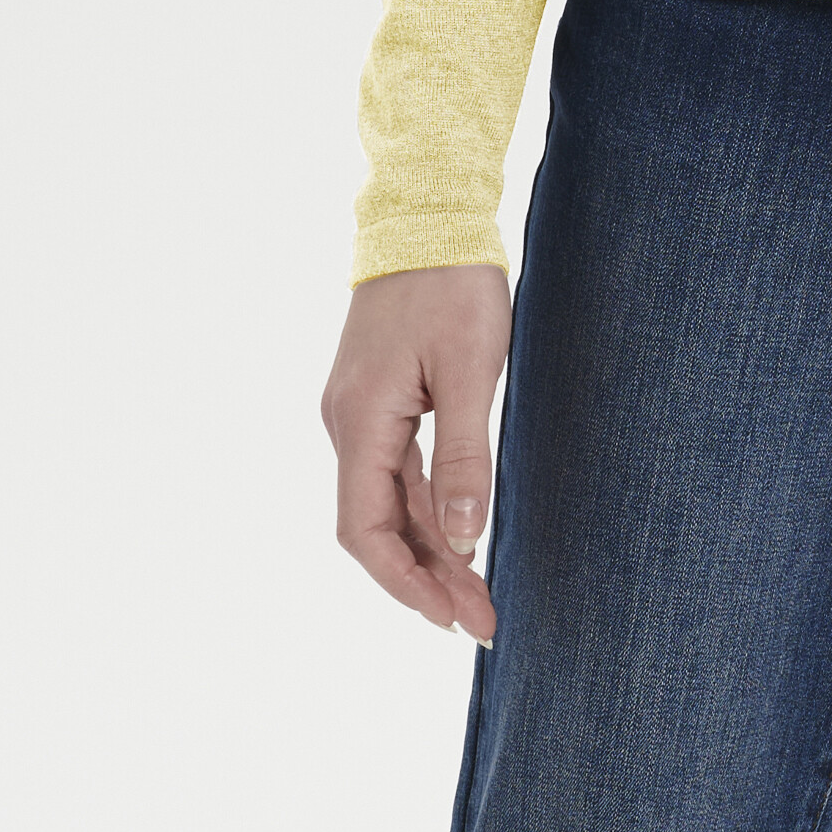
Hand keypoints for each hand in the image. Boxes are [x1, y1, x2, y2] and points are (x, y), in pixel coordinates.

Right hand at [322, 263, 511, 638]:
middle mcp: (348, 423)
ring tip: (479, 593)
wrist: (428, 210)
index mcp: (361, 421)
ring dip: (431, 548)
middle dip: (428, 578)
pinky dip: (427, 507)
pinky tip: (461, 534)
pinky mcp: (380, 396)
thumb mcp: (472, 369)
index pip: (366, 531)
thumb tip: (462, 539)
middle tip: (483, 621)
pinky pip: (397, 470)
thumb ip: (464, 456)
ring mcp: (360, 410)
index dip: (407, 583)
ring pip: (389, 501)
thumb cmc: (453, 283)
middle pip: (378, 526)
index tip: (452, 618)